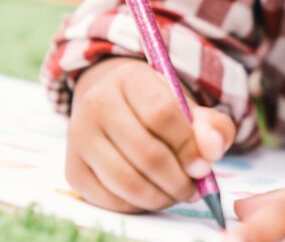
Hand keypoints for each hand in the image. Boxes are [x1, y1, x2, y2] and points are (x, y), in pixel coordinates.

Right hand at [65, 57, 235, 212]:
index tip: (204, 165)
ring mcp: (79, 137)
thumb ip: (211, 125)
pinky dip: (138, 205)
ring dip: (161, 197)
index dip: (188, 146)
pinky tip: (153, 195)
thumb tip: (211, 150)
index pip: (162, 113)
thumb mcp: (188, 105)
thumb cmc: (158, 107)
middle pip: (146, 152)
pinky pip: (110, 199)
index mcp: (129, 79)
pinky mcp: (73, 170)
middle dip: (178, 179)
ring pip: (126, 181)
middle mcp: (96, 104)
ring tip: (177, 193)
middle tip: (194, 188)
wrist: (113, 106)